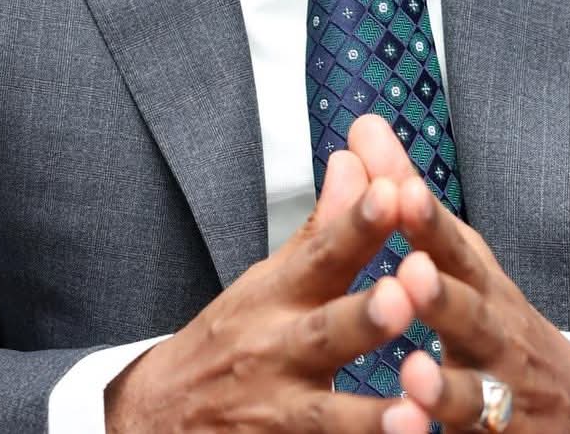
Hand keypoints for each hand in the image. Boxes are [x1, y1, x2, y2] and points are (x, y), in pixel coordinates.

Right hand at [105, 147, 416, 432]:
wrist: (156, 417)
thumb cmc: (229, 340)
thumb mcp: (268, 279)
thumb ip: (323, 227)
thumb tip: (356, 160)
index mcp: (277, 296)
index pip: (321, 252)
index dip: (357, 224)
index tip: (393, 192)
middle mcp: (275, 349)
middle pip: (323, 332)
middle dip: (361, 317)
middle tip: (402, 297)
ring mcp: (276, 410)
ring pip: (324, 414)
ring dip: (368, 414)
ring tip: (413, 412)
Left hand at [344, 114, 569, 433]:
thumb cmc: (496, 322)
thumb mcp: (459, 259)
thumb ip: (407, 199)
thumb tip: (363, 128)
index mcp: (480, 284)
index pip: (456, 247)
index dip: (430, 222)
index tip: (403, 192)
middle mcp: (498, 336)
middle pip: (475, 315)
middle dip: (445, 297)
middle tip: (411, 274)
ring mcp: (504, 393)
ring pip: (477, 391)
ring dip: (446, 383)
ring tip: (413, 369)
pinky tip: (420, 432)